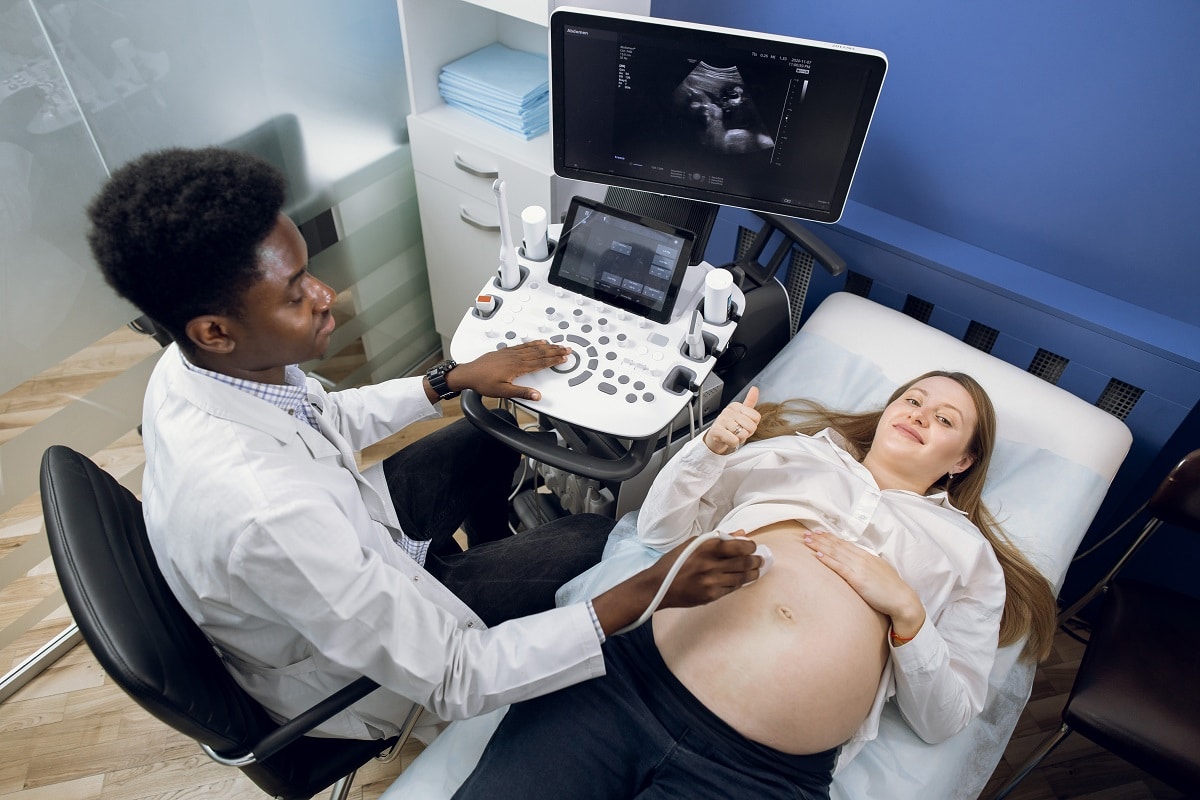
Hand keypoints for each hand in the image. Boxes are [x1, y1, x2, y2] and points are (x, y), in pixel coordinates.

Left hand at [449, 341, 569, 400]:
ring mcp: (511, 352)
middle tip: (567, 349)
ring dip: (547, 346)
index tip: (564, 358)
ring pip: (533, 347)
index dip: (553, 360)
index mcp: (517, 366)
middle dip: (555, 351)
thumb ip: (522, 392)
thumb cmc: (483, 382)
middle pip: (540, 353)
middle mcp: (515, 357)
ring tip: (557, 344)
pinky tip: (538, 341)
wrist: (469, 374)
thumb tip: (536, 395)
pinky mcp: (506, 351)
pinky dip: (534, 343)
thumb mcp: (503, 391)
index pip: (540, 363)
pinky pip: (524, 345)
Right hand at [654, 531, 759, 608]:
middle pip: (744, 563)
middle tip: (759, 560)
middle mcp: (711, 564)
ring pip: (742, 578)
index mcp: (706, 547)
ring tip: (755, 570)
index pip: (740, 546)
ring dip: (752, 574)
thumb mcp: (693, 544)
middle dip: (756, 561)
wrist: (658, 585)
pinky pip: (732, 589)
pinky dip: (739, 583)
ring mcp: (711, 582)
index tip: (752, 547)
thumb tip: (740, 534)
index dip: (750, 547)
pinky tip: (740, 579)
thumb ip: (718, 538)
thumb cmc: (675, 562)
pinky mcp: (711, 596)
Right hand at [703, 386, 759, 454]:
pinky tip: (728, 440)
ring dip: (739, 439)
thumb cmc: (730, 426)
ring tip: (733, 436)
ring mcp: (722, 420)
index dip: (752, 425)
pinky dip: (733, 444)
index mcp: (736, 406)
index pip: (756, 417)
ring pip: (743, 434)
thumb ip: (750, 401)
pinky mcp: (717, 431)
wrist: (715, 437)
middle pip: (751, 427)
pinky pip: (734, 440)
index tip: (744, 426)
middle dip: (746, 433)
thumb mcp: (741, 414)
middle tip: (738, 432)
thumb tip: (755, 389)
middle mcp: (728, 411)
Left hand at [803, 530, 925, 637]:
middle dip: (820, 539)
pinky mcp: (858, 579)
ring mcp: (859, 568)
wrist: (902, 600)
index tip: (818, 532)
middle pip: (837, 546)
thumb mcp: (879, 571)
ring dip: (820, 546)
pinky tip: (818, 555)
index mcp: (867, 556)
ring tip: (807, 541)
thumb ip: (867, 565)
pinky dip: (828, 560)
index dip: (830, 537)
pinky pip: (839, 568)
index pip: (845, 544)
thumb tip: (856, 563)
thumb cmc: (891, 588)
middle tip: (805, 533)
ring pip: (836, 553)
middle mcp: (862, 559)